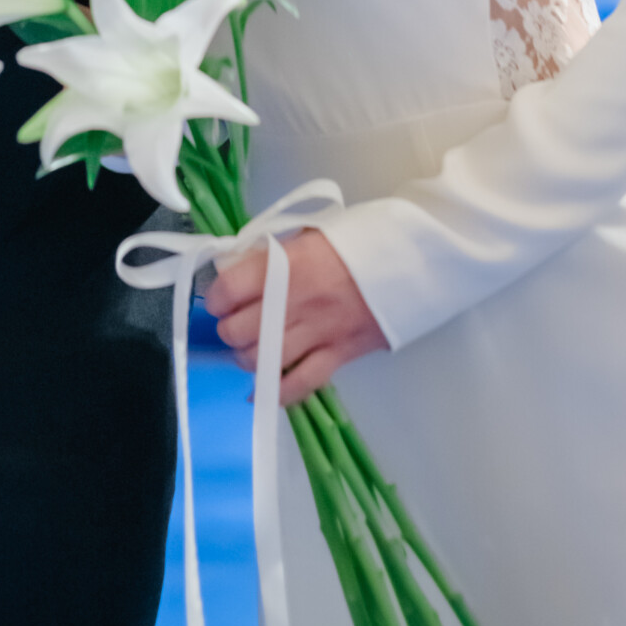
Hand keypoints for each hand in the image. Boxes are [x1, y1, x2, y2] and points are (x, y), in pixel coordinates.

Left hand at [204, 230, 386, 405]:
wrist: (409, 259)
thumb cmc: (359, 239)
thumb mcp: (309, 232)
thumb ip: (274, 253)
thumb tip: (239, 268)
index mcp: (286, 264)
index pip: (228, 289)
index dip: (215, 297)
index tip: (218, 298)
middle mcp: (295, 301)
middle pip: (238, 331)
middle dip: (229, 329)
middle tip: (234, 322)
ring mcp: (317, 332)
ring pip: (262, 359)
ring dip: (248, 357)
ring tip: (250, 348)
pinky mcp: (339, 355)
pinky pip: (299, 384)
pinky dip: (276, 393)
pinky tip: (259, 393)